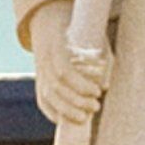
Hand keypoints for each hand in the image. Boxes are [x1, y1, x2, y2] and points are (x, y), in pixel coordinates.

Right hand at [28, 0, 108, 126]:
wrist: (53, 24)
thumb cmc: (81, 31)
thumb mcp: (96, 37)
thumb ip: (103, 59)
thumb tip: (105, 86)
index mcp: (56, 46)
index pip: (64, 71)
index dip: (80, 85)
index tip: (98, 91)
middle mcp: (44, 60)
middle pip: (55, 87)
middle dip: (76, 101)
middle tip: (96, 106)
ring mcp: (39, 72)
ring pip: (47, 97)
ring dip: (66, 111)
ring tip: (84, 118)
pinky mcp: (39, 82)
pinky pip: (43, 102)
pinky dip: (53, 113)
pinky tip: (67, 120)